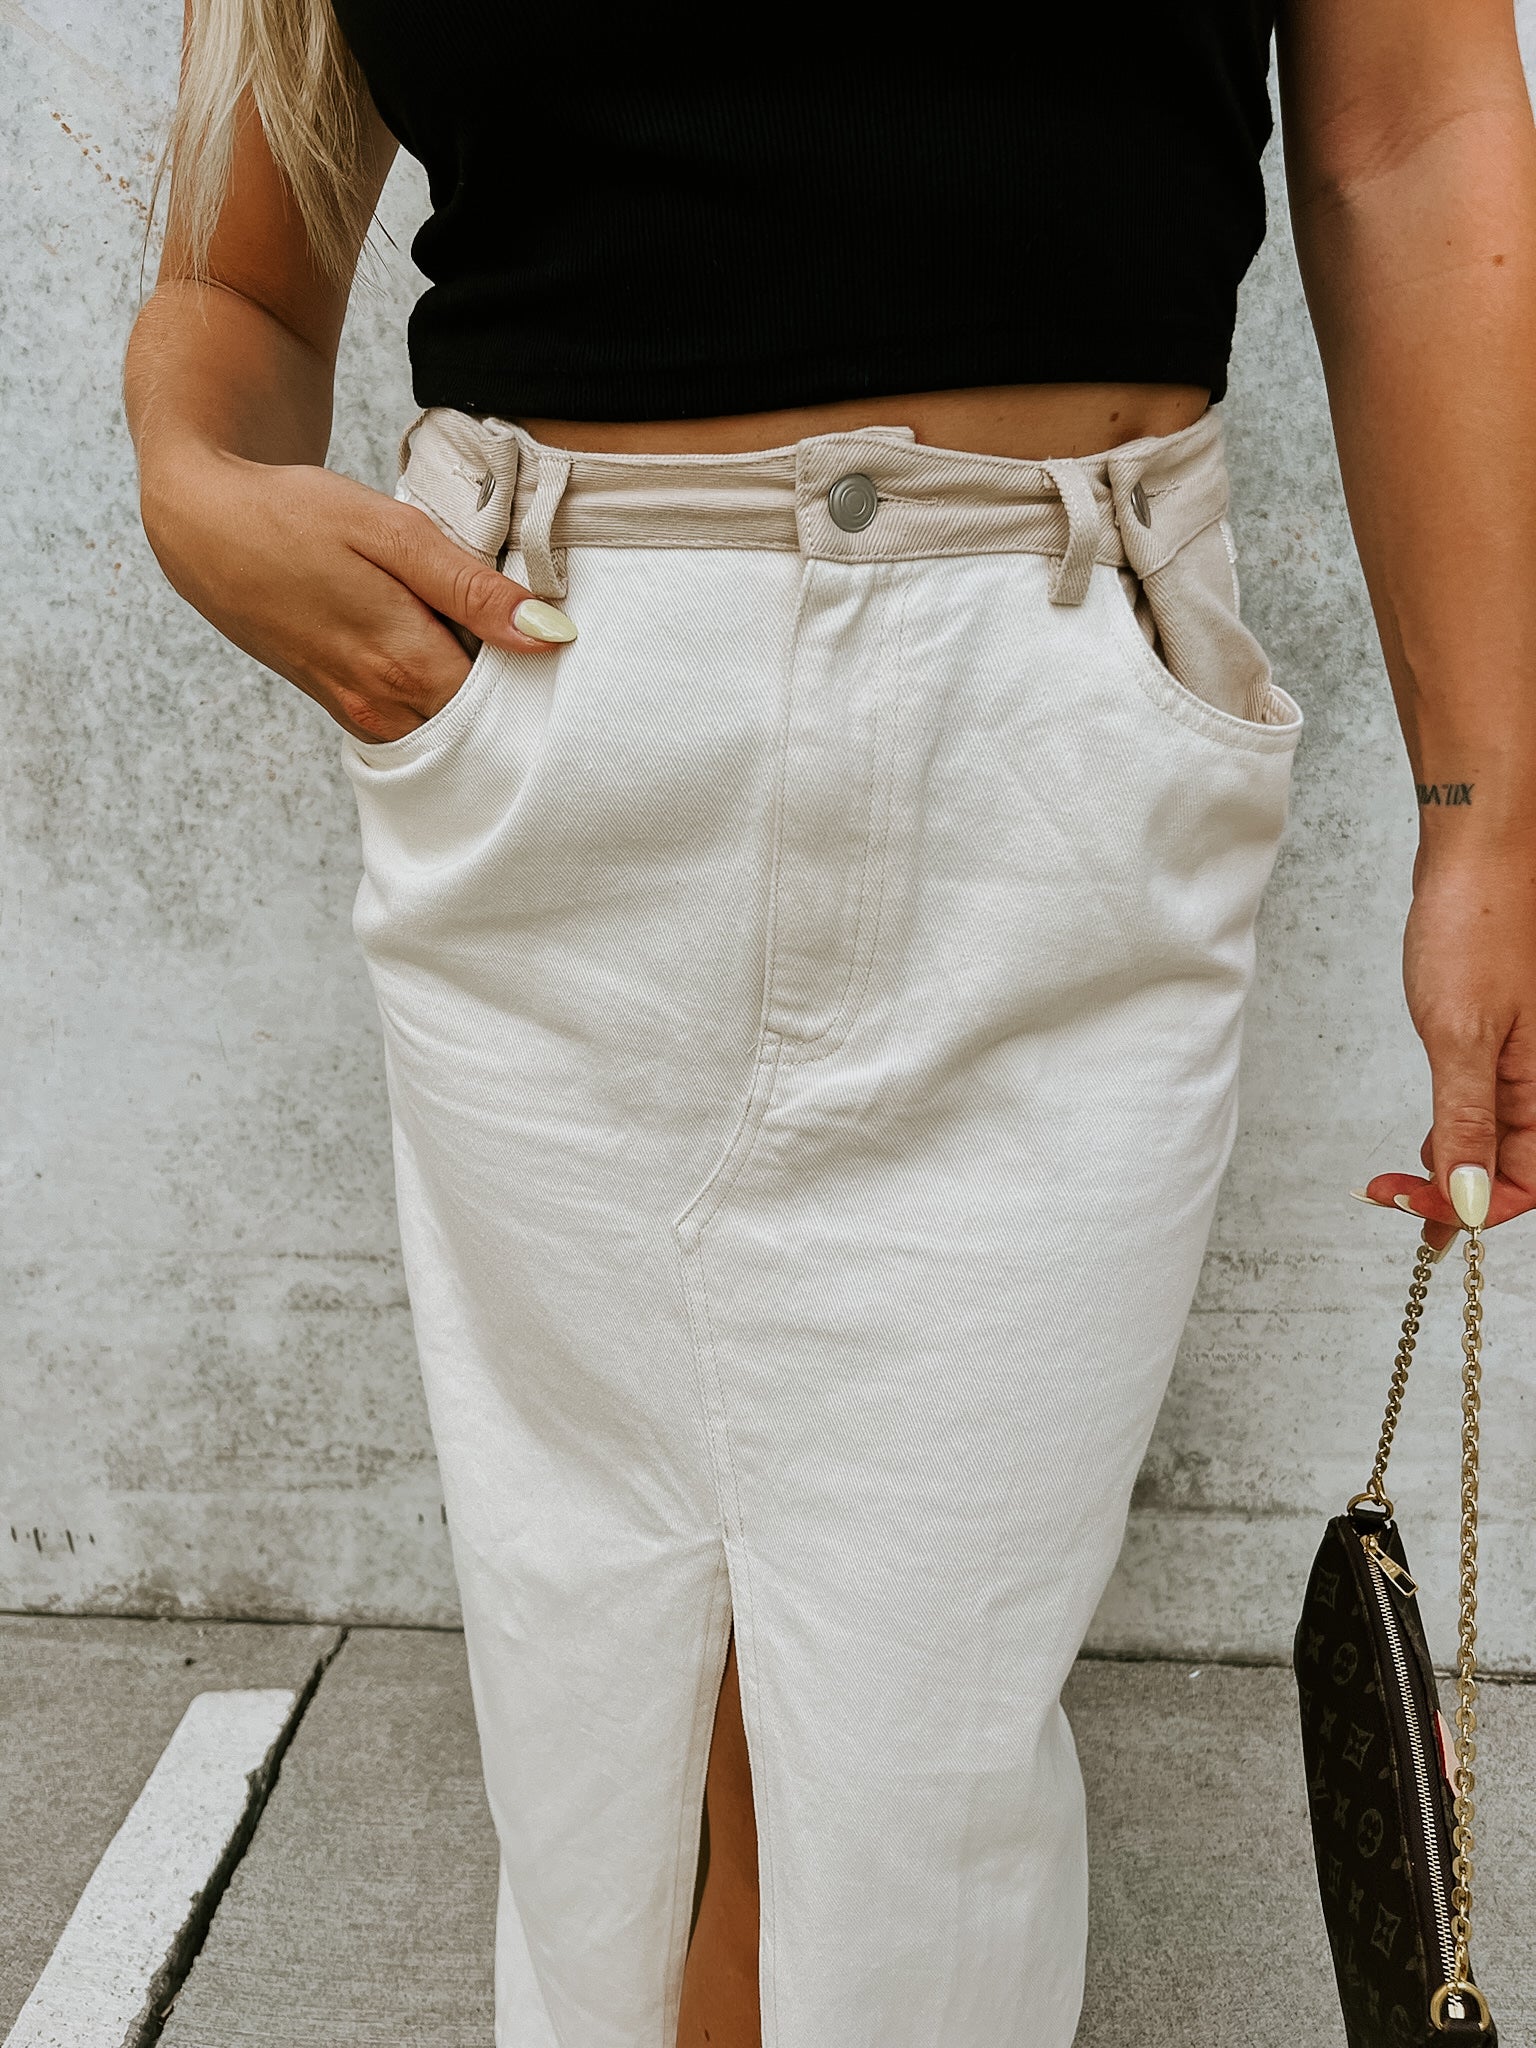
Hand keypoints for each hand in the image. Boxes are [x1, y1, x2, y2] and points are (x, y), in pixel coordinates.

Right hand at [141, 450, 574, 743]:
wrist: (206, 527)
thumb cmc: (298, 514)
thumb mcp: (392, 532)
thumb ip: (472, 588)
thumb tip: (548, 633)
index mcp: (403, 662)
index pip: (505, 706)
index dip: (542, 685)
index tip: (567, 656)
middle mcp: (382, 705)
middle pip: (480, 729)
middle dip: (517, 704)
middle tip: (545, 662)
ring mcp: (360, 714)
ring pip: (447, 732)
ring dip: (479, 708)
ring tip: (501, 660)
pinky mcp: (345, 709)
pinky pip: (416, 726)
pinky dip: (442, 705)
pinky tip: (452, 662)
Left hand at [1356, 847, 1535, 1249]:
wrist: (1478, 851)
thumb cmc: (1476, 924)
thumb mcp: (1461, 1035)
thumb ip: (1467, 1122)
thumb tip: (1471, 1200)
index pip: (1527, 1185)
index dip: (1472, 1209)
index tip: (1414, 1212)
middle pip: (1514, 1168)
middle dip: (1457, 1196)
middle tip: (1395, 1204)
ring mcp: (1526, 1055)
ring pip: (1501, 1137)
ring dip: (1455, 1167)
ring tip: (1406, 1184)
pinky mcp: (1504, 1033)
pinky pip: (1490, 1103)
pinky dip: (1458, 1129)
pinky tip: (1430, 1138)